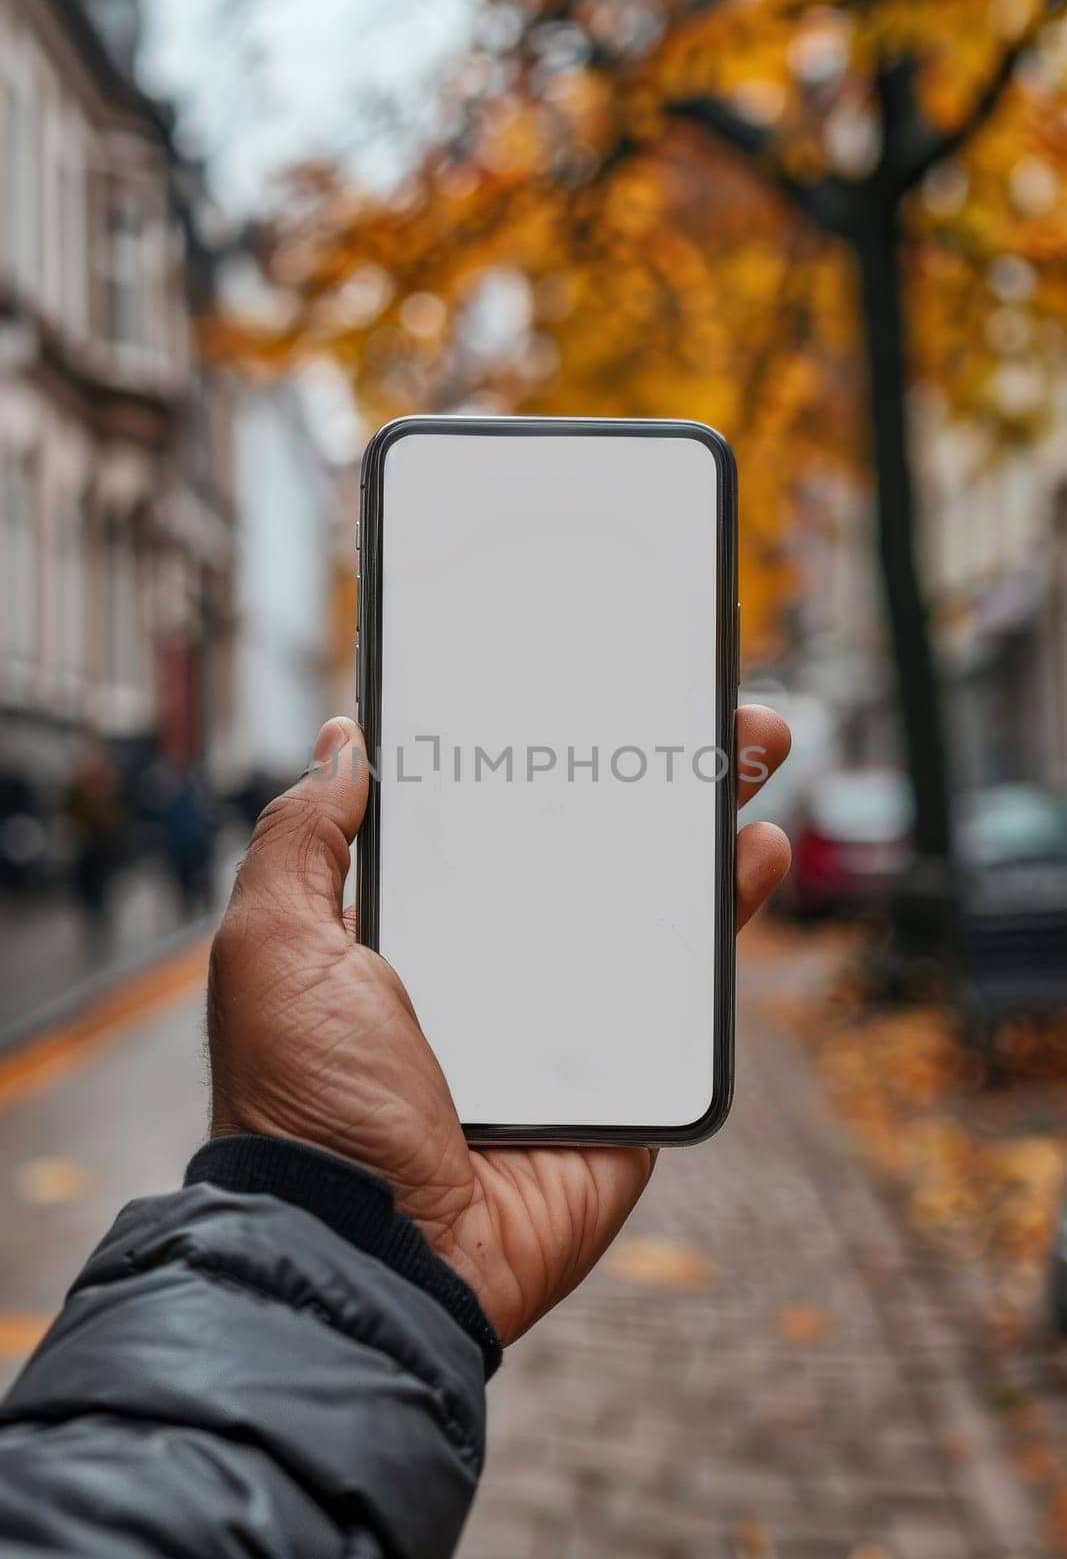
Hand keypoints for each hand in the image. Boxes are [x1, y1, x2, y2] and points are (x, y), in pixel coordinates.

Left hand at [207, 708, 790, 1344]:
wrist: (377, 1250)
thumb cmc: (307, 1104)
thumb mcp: (273, 948)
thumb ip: (303, 841)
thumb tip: (342, 742)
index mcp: (411, 923)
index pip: (478, 815)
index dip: (525, 749)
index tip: (567, 684)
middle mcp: (493, 957)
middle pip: (578, 840)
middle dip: (632, 765)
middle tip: (675, 697)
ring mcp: (565, 1010)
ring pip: (645, 897)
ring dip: (696, 818)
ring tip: (740, 743)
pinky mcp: (625, 1066)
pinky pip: (687, 984)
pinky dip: (728, 915)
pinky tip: (755, 848)